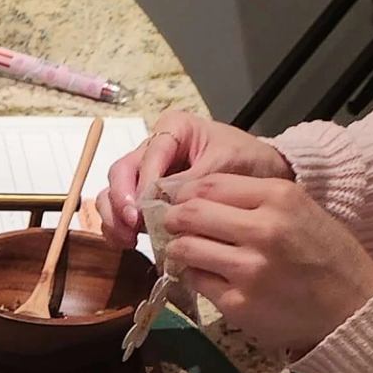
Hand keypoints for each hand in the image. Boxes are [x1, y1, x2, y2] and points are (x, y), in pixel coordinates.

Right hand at [100, 109, 290, 246]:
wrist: (260, 176)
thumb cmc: (247, 161)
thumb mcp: (225, 164)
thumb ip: (192, 181)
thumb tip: (158, 203)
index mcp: (172, 129)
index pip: (147, 156)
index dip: (142, 184)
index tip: (144, 211)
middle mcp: (152, 150)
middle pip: (120, 173)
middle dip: (120, 202)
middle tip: (132, 226)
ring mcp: (144, 176)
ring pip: (112, 193)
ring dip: (114, 218)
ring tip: (128, 240)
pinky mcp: (143, 200)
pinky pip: (119, 212)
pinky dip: (118, 228)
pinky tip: (129, 243)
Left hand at [165, 173, 372, 355]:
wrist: (351, 304)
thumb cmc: (323, 253)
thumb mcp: (298, 209)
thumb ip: (253, 200)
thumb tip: (195, 197)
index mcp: (279, 197)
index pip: (209, 184)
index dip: (183, 193)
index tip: (177, 200)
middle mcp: (263, 229)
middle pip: (191, 214)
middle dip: (173, 219)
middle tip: (171, 225)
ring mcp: (249, 269)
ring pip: (186, 249)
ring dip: (179, 249)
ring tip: (187, 251)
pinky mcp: (238, 303)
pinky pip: (197, 282)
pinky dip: (196, 276)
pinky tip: (209, 275)